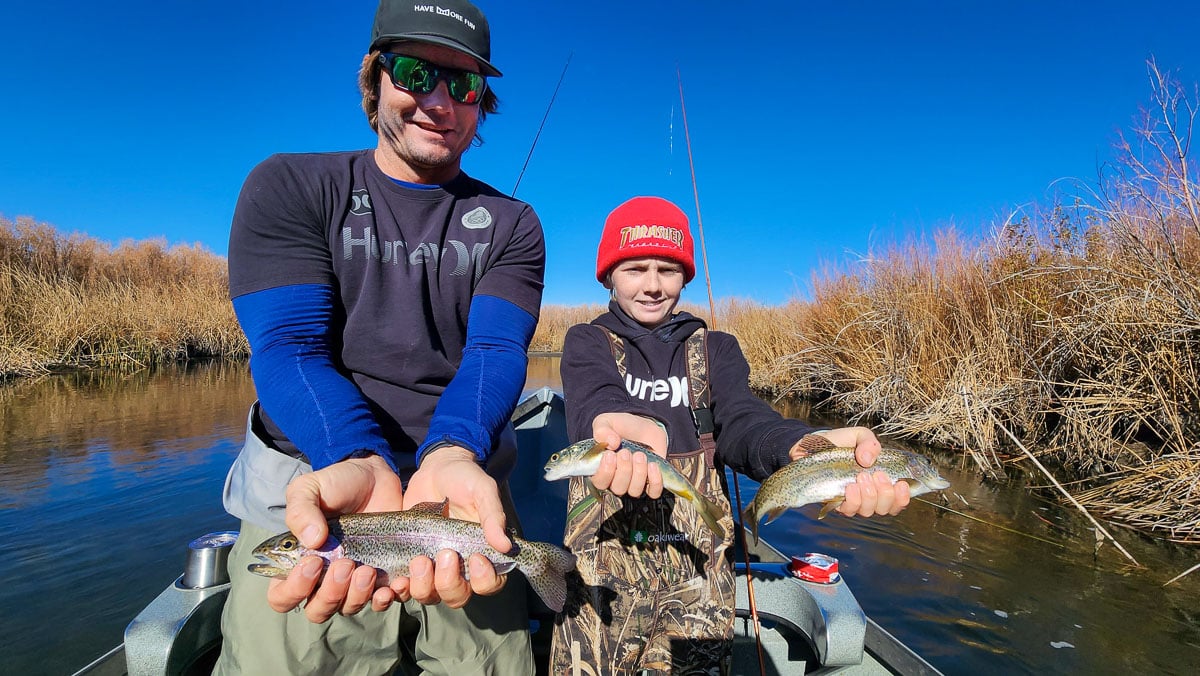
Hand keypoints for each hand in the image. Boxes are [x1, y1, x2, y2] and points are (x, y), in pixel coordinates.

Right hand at [268, 454, 404, 621]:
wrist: (374, 476)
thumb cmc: (335, 484)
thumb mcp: (310, 489)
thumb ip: (301, 511)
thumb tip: (312, 541)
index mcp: (298, 562)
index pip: (282, 596)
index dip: (294, 589)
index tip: (312, 562)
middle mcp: (322, 579)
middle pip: (317, 610)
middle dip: (330, 593)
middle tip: (346, 564)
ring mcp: (352, 581)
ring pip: (349, 608)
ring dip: (357, 595)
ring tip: (367, 569)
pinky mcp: (381, 577)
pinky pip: (382, 601)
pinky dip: (386, 597)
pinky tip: (392, 583)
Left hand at [397, 445, 509, 607]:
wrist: (435, 469)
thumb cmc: (465, 479)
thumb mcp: (483, 491)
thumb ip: (493, 516)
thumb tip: (505, 545)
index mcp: (483, 554)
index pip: (489, 583)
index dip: (484, 579)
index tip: (476, 557)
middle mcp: (459, 567)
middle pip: (457, 595)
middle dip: (449, 583)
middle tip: (445, 554)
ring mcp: (433, 567)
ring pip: (430, 595)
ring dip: (424, 586)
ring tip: (420, 560)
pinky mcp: (409, 562)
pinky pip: (405, 587)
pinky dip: (400, 588)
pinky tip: (397, 579)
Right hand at [590, 413, 665, 498]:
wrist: (643, 425)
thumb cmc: (621, 426)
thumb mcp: (606, 422)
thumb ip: (602, 430)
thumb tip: (611, 443)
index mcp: (601, 468)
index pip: (599, 482)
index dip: (605, 472)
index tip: (610, 455)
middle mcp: (616, 479)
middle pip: (618, 488)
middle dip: (623, 470)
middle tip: (626, 452)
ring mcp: (634, 482)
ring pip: (634, 490)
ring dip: (638, 473)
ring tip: (640, 455)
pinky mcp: (651, 482)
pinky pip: (653, 492)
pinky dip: (655, 481)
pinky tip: (653, 465)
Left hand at [805, 427, 911, 517]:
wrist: (812, 447)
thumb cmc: (840, 443)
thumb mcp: (859, 435)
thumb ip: (870, 443)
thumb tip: (868, 460)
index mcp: (880, 482)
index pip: (898, 500)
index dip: (903, 497)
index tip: (902, 484)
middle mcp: (869, 495)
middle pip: (885, 508)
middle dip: (885, 493)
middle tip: (877, 475)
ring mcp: (853, 501)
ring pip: (869, 511)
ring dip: (870, 496)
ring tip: (862, 477)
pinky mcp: (836, 503)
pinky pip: (850, 510)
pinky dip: (853, 500)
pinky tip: (851, 487)